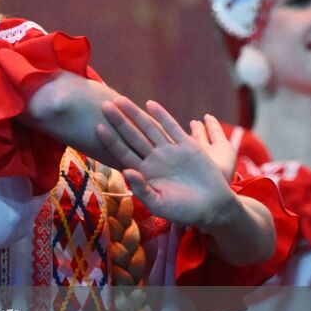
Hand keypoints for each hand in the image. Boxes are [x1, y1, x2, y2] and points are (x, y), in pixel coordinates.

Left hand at [95, 97, 237, 227]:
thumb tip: (126, 172)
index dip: (111, 141)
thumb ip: (142, 190)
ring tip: (120, 99)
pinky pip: (171, 127)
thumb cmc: (183, 211)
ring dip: (136, 114)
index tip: (98, 128)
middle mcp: (154, 159)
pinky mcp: (187, 145)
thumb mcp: (159, 205)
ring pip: (149, 128)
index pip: (123, 153)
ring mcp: (170, 151)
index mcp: (145, 173)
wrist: (212, 207)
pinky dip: (161, 116)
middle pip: (133, 136)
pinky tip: (150, 104)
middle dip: (119, 121)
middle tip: (103, 106)